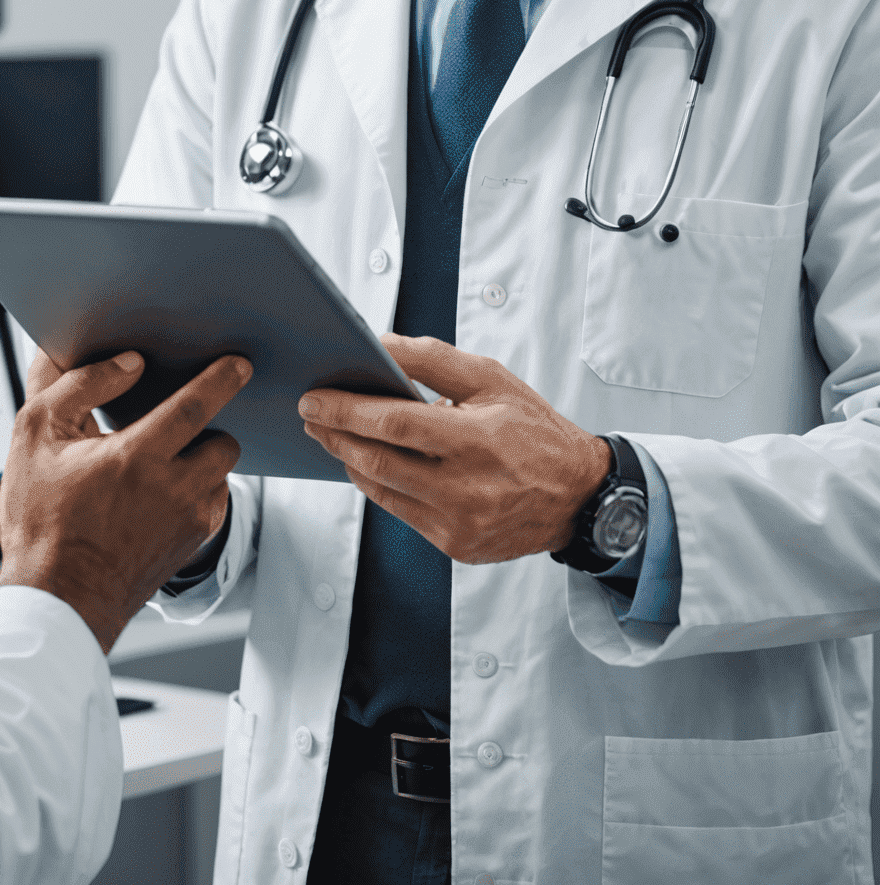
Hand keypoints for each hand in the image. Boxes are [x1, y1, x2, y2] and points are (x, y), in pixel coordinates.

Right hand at [0, 350, 248, 652]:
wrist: (56, 600)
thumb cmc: (41, 519)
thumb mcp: (36, 435)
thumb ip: (81, 385)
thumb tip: (126, 363)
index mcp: (137, 457)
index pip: (195, 405)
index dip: (221, 379)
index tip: (239, 364)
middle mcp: (173, 490)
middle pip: (223, 443)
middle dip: (212, 426)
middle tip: (182, 424)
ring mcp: (187, 523)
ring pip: (221, 476)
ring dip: (204, 462)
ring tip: (164, 463)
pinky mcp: (189, 547)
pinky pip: (213, 507)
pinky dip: (199, 493)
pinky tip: (163, 494)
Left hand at [297, 334, 610, 563]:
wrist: (578, 495)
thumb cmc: (533, 430)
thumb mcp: (491, 379)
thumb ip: (431, 359)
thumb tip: (377, 342)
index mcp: (478, 440)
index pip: (395, 423)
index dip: (347, 410)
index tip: (315, 397)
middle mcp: (467, 488)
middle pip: (378, 460)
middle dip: (335, 434)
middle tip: (310, 414)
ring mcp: (460, 523)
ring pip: (381, 489)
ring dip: (348, 458)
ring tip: (330, 434)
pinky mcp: (455, 545)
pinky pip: (399, 512)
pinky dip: (376, 484)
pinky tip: (365, 461)